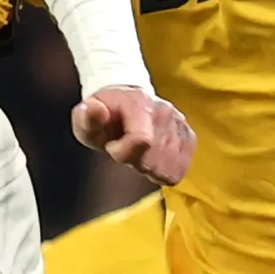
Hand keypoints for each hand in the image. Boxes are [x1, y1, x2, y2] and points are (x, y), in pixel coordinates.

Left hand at [72, 84, 192, 185]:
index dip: (121, 153)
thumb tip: (94, 108)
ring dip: (150, 168)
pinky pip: (179, 171)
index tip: (112, 147)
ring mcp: (179, 124)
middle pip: (153, 162)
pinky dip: (164, 170)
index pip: (142, 141)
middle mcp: (164, 111)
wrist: (128, 103)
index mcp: (139, 103)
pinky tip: (153, 157)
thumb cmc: (104, 116)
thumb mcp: (85, 116)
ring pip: (167, 170)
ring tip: (140, 151)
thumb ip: (86, 116)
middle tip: (126, 147)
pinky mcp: (189, 137)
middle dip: (135, 162)